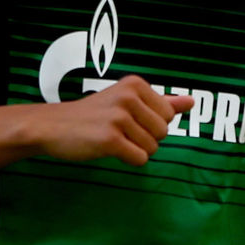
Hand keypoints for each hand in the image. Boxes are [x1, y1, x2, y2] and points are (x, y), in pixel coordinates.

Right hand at [35, 75, 194, 166]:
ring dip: (135, 150)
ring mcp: (119, 118)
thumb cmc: (93, 114)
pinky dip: (127, 159)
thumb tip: (192, 102)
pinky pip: (140, 159)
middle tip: (119, 131)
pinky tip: (109, 149)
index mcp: (136, 85)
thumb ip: (162, 102)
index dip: (151, 124)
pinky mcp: (110, 140)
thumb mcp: (127, 101)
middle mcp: (129, 97)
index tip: (127, 119)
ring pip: (152, 148)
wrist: (53, 126)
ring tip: (112, 139)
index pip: (169, 115)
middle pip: (163, 132)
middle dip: (145, 138)